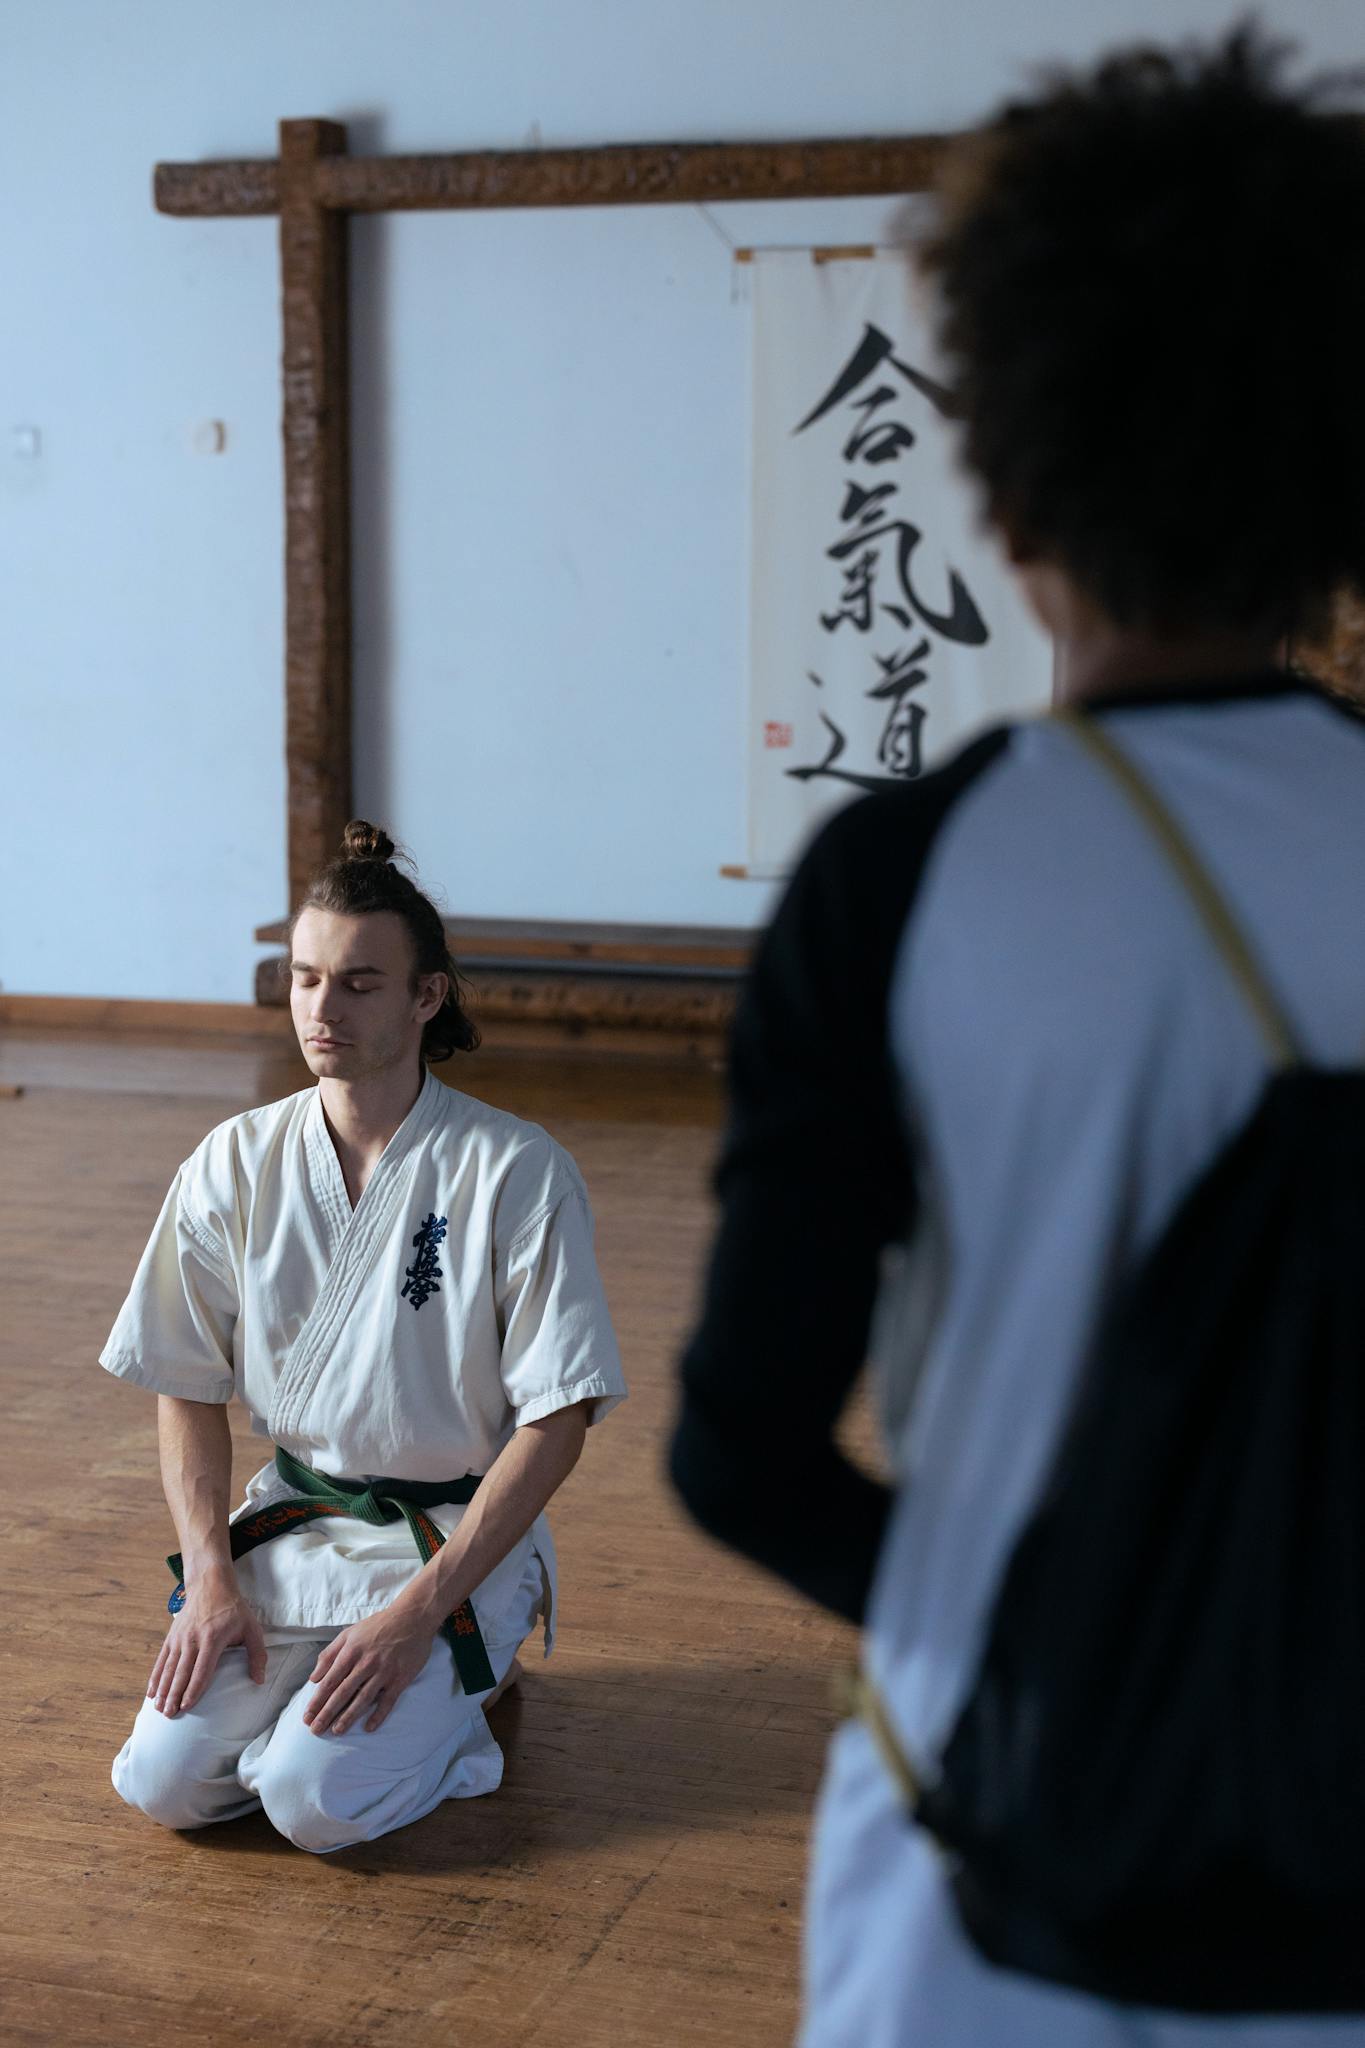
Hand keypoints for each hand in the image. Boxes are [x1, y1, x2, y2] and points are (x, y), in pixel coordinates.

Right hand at [148, 1569, 266, 1716]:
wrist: (210, 1584)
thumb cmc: (233, 1609)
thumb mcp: (251, 1628)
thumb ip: (257, 1654)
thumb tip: (259, 1680)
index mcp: (212, 1639)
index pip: (201, 1669)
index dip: (193, 1689)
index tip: (186, 1707)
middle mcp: (192, 1639)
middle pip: (181, 1672)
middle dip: (173, 1695)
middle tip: (168, 1715)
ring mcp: (179, 1638)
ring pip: (168, 1668)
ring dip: (162, 1690)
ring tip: (158, 1709)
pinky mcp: (171, 1636)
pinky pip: (161, 1660)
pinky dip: (155, 1677)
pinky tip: (151, 1692)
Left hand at [303, 1601, 438, 1735]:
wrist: (413, 1618)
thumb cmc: (378, 1626)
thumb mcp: (349, 1633)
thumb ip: (329, 1654)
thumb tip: (313, 1678)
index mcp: (351, 1651)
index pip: (330, 1681)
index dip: (317, 1701)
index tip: (307, 1717)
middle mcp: (366, 1663)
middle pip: (343, 1692)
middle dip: (327, 1713)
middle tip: (315, 1730)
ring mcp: (384, 1671)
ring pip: (363, 1699)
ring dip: (348, 1717)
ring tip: (337, 1731)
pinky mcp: (400, 1678)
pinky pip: (387, 1701)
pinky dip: (378, 1715)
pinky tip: (369, 1727)